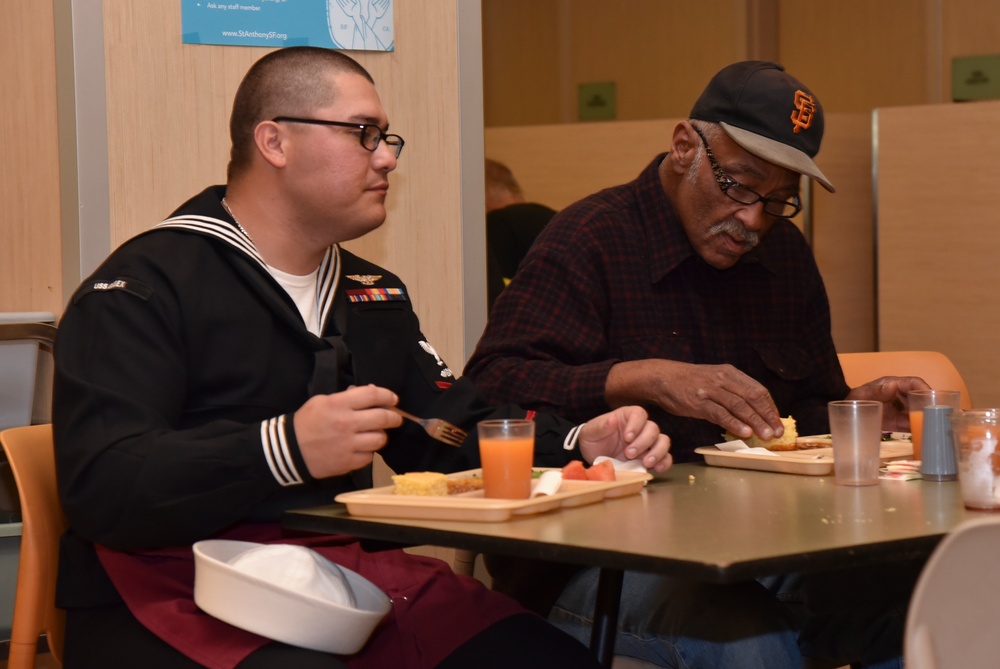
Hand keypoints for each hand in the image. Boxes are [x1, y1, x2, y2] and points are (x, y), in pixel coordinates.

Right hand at [292, 384, 401, 478]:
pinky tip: (362, 449)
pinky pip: (369, 457)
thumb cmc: (306, 422)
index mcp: (339, 404)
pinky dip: (368, 452)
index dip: (387, 395)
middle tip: (395, 418)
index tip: (393, 399)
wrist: (290, 450)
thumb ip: (346, 397)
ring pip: (380, 439)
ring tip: (376, 434)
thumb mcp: (322, 401)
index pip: (373, 395)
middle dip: (394, 417)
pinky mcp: (347, 462)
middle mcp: (346, 423)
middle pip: (383, 418)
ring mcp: (348, 444)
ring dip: (381, 436)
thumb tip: (371, 393)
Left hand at [578, 406, 671, 472]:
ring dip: (657, 452)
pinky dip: (664, 462)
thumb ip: (601, 426)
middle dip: (643, 442)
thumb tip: (613, 420)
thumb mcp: (591, 431)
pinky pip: (665, 457)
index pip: (639, 414)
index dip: (636, 424)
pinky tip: (658, 469)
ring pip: (663, 441)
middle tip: (629, 454)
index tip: (627, 437)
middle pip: (653, 429)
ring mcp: (647, 443)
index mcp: (627, 416)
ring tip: (646, 463)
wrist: (592, 456)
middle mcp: (640, 427)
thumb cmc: (592, 438)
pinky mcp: (650, 457)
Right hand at [606, 359, 783, 441]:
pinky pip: (720, 414)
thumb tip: (752, 413)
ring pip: (740, 406)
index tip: (778, 422)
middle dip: (767, 416)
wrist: (663, 378)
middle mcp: (723, 379)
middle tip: (777, 432)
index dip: (770, 407)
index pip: (758, 390)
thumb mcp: (715, 380)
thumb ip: (733, 392)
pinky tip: (744, 432)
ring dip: (755, 422)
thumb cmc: (691, 382)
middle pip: (753, 397)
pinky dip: (734, 423)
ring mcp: (711, 390)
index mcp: (730, 373)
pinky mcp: (698, 402)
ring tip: (766, 435)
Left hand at [845, 375, 931, 430]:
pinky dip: (919, 430)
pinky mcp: (898, 423)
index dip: (925, 389)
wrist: (843, 417)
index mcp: (891, 385)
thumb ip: (876, 391)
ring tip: (936, 428)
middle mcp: (899, 396)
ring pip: (919, 412)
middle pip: (920, 398)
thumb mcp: (861, 396)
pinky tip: (926, 436)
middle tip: (939, 417)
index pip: (914, 383)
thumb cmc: (852, 401)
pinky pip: (912, 425)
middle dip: (930, 406)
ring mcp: (899, 410)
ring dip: (927, 419)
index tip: (933, 400)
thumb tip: (894, 385)